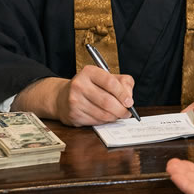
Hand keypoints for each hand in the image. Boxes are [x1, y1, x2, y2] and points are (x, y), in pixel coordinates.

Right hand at [13, 66, 134, 126]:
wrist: (63, 97)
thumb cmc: (91, 86)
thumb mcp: (107, 77)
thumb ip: (123, 82)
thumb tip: (129, 97)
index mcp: (89, 72)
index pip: (110, 82)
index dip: (123, 94)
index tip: (130, 102)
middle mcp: (79, 85)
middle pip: (107, 101)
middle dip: (121, 110)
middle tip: (127, 112)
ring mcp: (74, 100)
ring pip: (102, 114)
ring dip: (114, 117)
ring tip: (118, 115)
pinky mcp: (73, 115)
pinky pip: (95, 122)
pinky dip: (104, 121)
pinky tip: (105, 117)